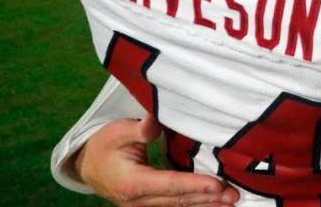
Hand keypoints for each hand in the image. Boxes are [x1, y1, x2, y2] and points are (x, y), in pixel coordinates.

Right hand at [75, 115, 238, 205]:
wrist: (87, 166)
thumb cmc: (104, 146)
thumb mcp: (117, 132)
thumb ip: (138, 129)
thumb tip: (152, 122)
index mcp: (132, 183)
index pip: (169, 184)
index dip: (194, 185)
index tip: (217, 184)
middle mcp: (138, 200)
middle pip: (178, 201)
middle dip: (207, 198)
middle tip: (233, 195)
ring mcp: (143, 206)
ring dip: (205, 205)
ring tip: (230, 202)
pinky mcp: (149, 205)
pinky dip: (194, 205)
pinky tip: (212, 204)